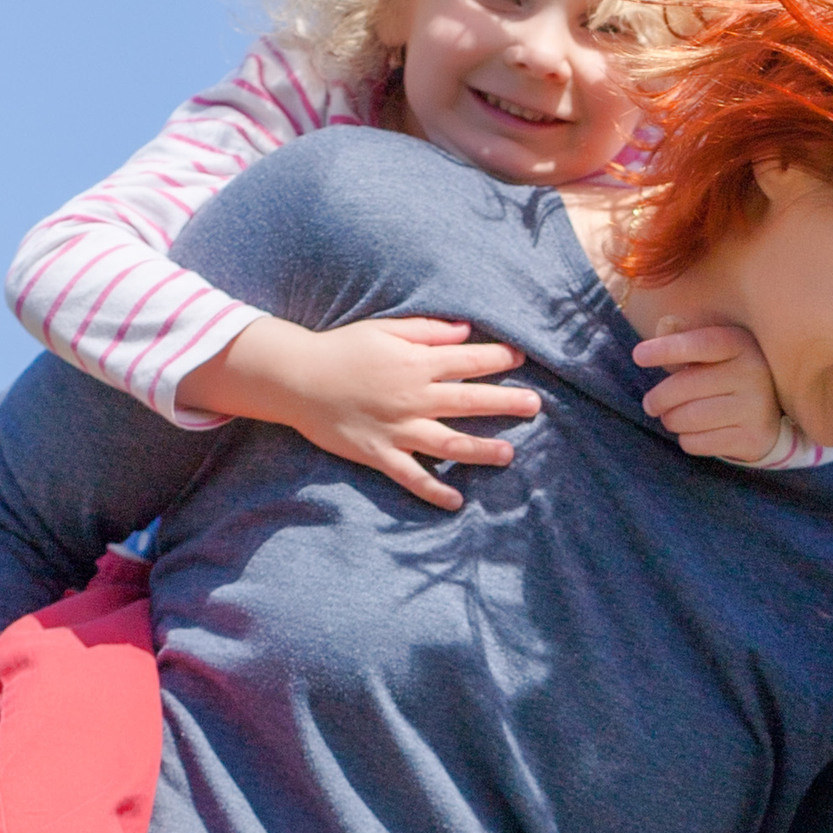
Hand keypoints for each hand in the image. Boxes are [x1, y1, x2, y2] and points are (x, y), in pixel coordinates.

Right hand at [179, 312, 540, 509]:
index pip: (467, 361)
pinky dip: (434, 492)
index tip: (521, 359)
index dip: (497, 359)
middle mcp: (412, 398)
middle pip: (468, 401)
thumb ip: (427, 330)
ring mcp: (397, 429)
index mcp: (415, 363)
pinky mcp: (379, 454)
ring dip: (481, 451)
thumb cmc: (342, 349)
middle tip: (534, 405)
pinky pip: (412, 477)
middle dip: (505, 402)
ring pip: (448, 444)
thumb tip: (465, 332)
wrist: (297, 379)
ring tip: (508, 455)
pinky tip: (456, 502)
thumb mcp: (384, 329)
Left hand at [630, 321, 788, 463]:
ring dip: (671, 420)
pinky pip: (700, 442)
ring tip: (671, 418)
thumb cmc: (723, 375)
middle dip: (659, 398)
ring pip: (690, 418)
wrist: (767, 415)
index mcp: (740, 343)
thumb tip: (666, 324)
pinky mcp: (753, 438)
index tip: (638, 356)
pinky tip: (692, 432)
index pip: (700, 344)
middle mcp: (754, 373)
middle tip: (650, 404)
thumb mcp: (707, 352)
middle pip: (687, 386)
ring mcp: (757, 407)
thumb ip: (683, 337)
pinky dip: (686, 439)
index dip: (668, 349)